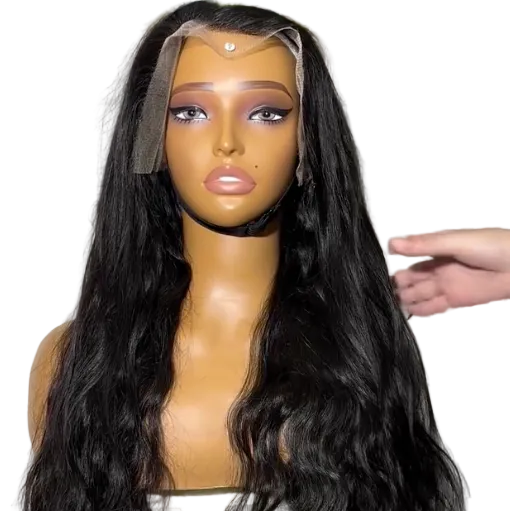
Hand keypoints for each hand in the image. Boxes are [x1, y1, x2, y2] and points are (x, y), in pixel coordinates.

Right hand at [388, 228, 509, 316]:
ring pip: (418, 293)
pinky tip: (408, 310)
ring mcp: (446, 284)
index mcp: (436, 249)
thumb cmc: (493, 246)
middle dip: (397, 285)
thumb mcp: (453, 241)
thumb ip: (423, 245)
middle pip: (411, 279)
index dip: (394, 266)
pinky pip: (433, 306)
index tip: (378, 274)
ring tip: (391, 302)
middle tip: (382, 291)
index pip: (408, 259)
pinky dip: (420, 310)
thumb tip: (392, 244)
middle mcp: (438, 267)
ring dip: (405, 298)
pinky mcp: (456, 299)